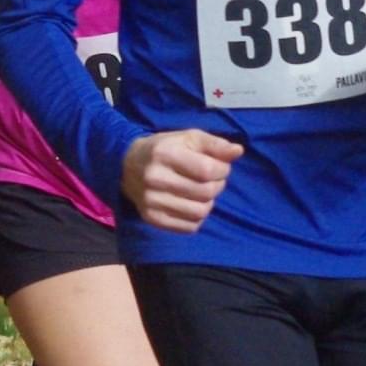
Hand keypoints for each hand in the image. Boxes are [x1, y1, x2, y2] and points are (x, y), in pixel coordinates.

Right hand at [120, 128, 242, 232]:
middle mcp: (155, 178)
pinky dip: (197, 217)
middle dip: (218, 185)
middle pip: (205, 192)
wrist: (127, 165)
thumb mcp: (188, 138)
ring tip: (202, 192)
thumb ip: (215, 144)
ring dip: (209, 202)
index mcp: (165, 154)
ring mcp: (151, 201)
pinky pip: (189, 227)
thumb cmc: (165, 148)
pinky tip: (191, 204)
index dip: (223, 170)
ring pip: (200, 212)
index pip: (207, 170)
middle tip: (213, 179)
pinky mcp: (151, 218)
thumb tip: (238, 151)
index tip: (221, 167)